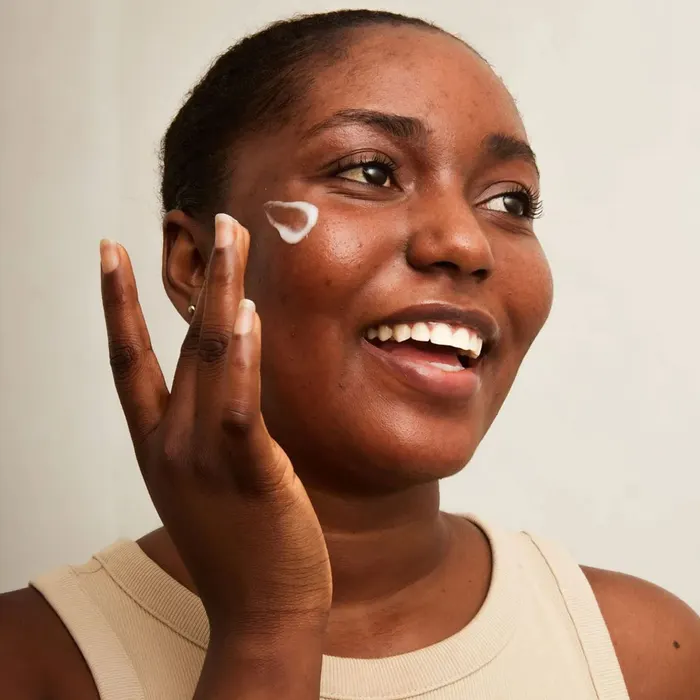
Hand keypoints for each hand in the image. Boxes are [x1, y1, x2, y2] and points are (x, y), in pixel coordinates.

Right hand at [99, 214, 331, 639]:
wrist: (260, 611)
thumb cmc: (242, 542)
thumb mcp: (212, 478)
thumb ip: (215, 424)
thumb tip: (231, 374)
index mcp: (158, 444)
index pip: (126, 360)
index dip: (115, 303)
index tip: (110, 252)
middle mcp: (170, 443)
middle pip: (174, 341)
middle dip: (195, 277)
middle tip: (215, 222)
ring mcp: (202, 458)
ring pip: (205, 357)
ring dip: (219, 291)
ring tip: (234, 237)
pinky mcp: (246, 472)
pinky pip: (236, 404)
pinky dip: (238, 358)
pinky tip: (245, 314)